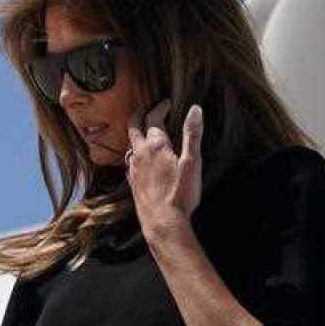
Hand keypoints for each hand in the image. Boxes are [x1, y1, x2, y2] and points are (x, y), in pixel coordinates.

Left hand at [126, 99, 203, 238]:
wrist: (163, 223)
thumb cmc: (180, 195)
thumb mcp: (192, 162)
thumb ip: (192, 134)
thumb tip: (195, 109)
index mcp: (155, 145)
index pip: (153, 117)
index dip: (160, 107)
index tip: (166, 102)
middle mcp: (140, 154)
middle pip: (134, 126)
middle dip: (140, 114)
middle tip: (147, 109)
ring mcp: (133, 168)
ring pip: (130, 144)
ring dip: (136, 133)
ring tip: (145, 132)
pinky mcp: (132, 182)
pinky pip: (130, 161)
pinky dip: (135, 152)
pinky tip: (141, 159)